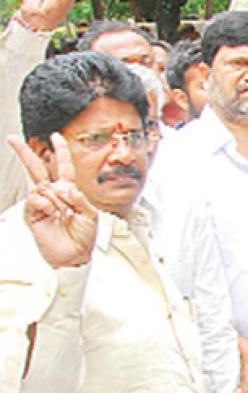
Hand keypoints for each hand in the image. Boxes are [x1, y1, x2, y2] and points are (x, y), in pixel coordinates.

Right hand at [8, 134, 97, 268]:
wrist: (74, 255)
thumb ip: (80, 198)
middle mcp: (53, 194)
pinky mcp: (32, 213)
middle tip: (13, 139)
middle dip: (25, 152)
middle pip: (37, 168)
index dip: (60, 151)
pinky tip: (52, 214)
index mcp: (69, 191)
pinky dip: (47, 205)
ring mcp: (41, 203)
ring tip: (64, 213)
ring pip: (42, 187)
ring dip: (56, 199)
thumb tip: (64, 188)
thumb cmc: (84, 237)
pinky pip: (37, 199)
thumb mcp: (90, 214)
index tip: (56, 137)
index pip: (63, 167)